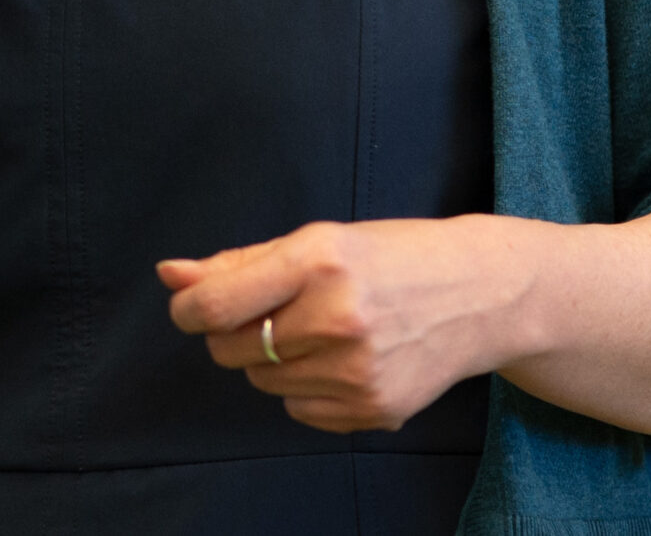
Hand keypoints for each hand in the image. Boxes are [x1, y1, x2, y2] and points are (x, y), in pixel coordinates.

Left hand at [158, 217, 531, 433]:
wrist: (480, 294)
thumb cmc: (391, 257)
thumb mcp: (316, 241)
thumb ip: (237, 263)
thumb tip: (170, 275)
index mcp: (318, 261)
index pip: (216, 306)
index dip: (189, 310)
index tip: (192, 307)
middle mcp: (338, 318)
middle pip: (231, 348)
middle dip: (235, 332)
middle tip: (276, 310)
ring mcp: (358, 371)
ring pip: (262, 380)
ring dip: (274, 359)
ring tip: (321, 330)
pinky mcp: (374, 409)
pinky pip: (298, 409)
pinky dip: (306, 388)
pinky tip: (344, 359)